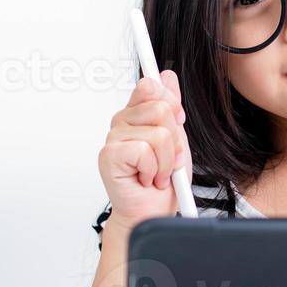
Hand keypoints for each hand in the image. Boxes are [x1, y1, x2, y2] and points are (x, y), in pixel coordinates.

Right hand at [97, 69, 190, 229]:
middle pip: (161, 108)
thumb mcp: (176, 138)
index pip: (150, 85)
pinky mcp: (109, 155)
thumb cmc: (162, 181)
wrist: (152, 211)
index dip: (171, 101)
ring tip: (156, 172)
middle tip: (166, 159)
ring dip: (166, 160)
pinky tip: (145, 178)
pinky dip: (154, 169)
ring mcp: (113, 138)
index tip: (177, 120)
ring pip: (158, 133)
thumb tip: (166, 75)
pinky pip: (145, 150)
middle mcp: (122, 122)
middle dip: (174, 140)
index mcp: (136, 114)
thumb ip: (171, 106)